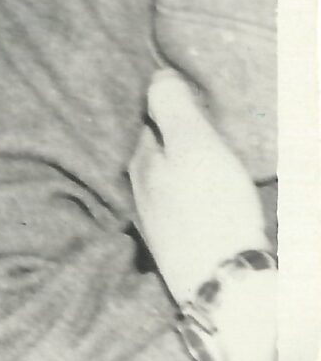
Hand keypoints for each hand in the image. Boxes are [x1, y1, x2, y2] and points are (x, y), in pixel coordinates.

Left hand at [129, 69, 267, 301]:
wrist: (223, 285)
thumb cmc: (211, 209)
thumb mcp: (194, 146)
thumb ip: (173, 108)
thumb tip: (157, 75)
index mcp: (138, 161)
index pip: (149, 122)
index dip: (172, 110)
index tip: (194, 102)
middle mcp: (138, 191)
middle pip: (156, 153)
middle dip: (176, 141)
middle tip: (206, 132)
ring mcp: (154, 222)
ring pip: (167, 183)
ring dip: (184, 172)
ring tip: (211, 166)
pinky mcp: (176, 247)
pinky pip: (182, 210)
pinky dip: (193, 200)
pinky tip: (210, 203)